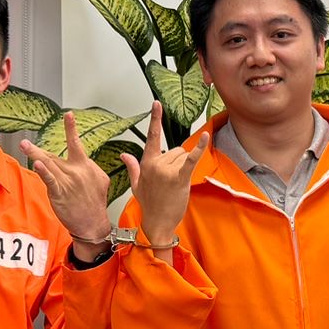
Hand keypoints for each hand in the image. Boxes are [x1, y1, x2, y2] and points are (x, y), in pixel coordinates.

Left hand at [21, 112, 113, 257]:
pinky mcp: (60, 193)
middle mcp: (77, 171)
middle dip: (38, 150)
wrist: (94, 223)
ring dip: (35, 154)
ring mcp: (68, 181)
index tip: (68, 115)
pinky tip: (37, 163)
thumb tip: (85, 163)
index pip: (76, 144)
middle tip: (25, 142)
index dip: (71, 128)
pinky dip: (43, 171)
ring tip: (24, 145)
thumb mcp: (101, 181)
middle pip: (53, 156)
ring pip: (49, 164)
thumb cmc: (95, 204)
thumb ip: (91, 169)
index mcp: (86, 166)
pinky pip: (50, 180)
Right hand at [119, 101, 206, 249]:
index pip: (151, 137)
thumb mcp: (137, 185)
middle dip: (177, 163)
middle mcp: (155, 164)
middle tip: (171, 183)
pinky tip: (205, 137)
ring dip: (184, 169)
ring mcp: (166, 170)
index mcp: (146, 163)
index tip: (157, 104)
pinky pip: (191, 159)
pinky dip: (199, 148)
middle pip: (175, 150)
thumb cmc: (149, 205)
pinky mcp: (179, 177)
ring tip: (176, 186)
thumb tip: (123, 155)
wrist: (157, 224)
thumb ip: (132, 166)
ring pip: (184, 157)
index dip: (155, 119)